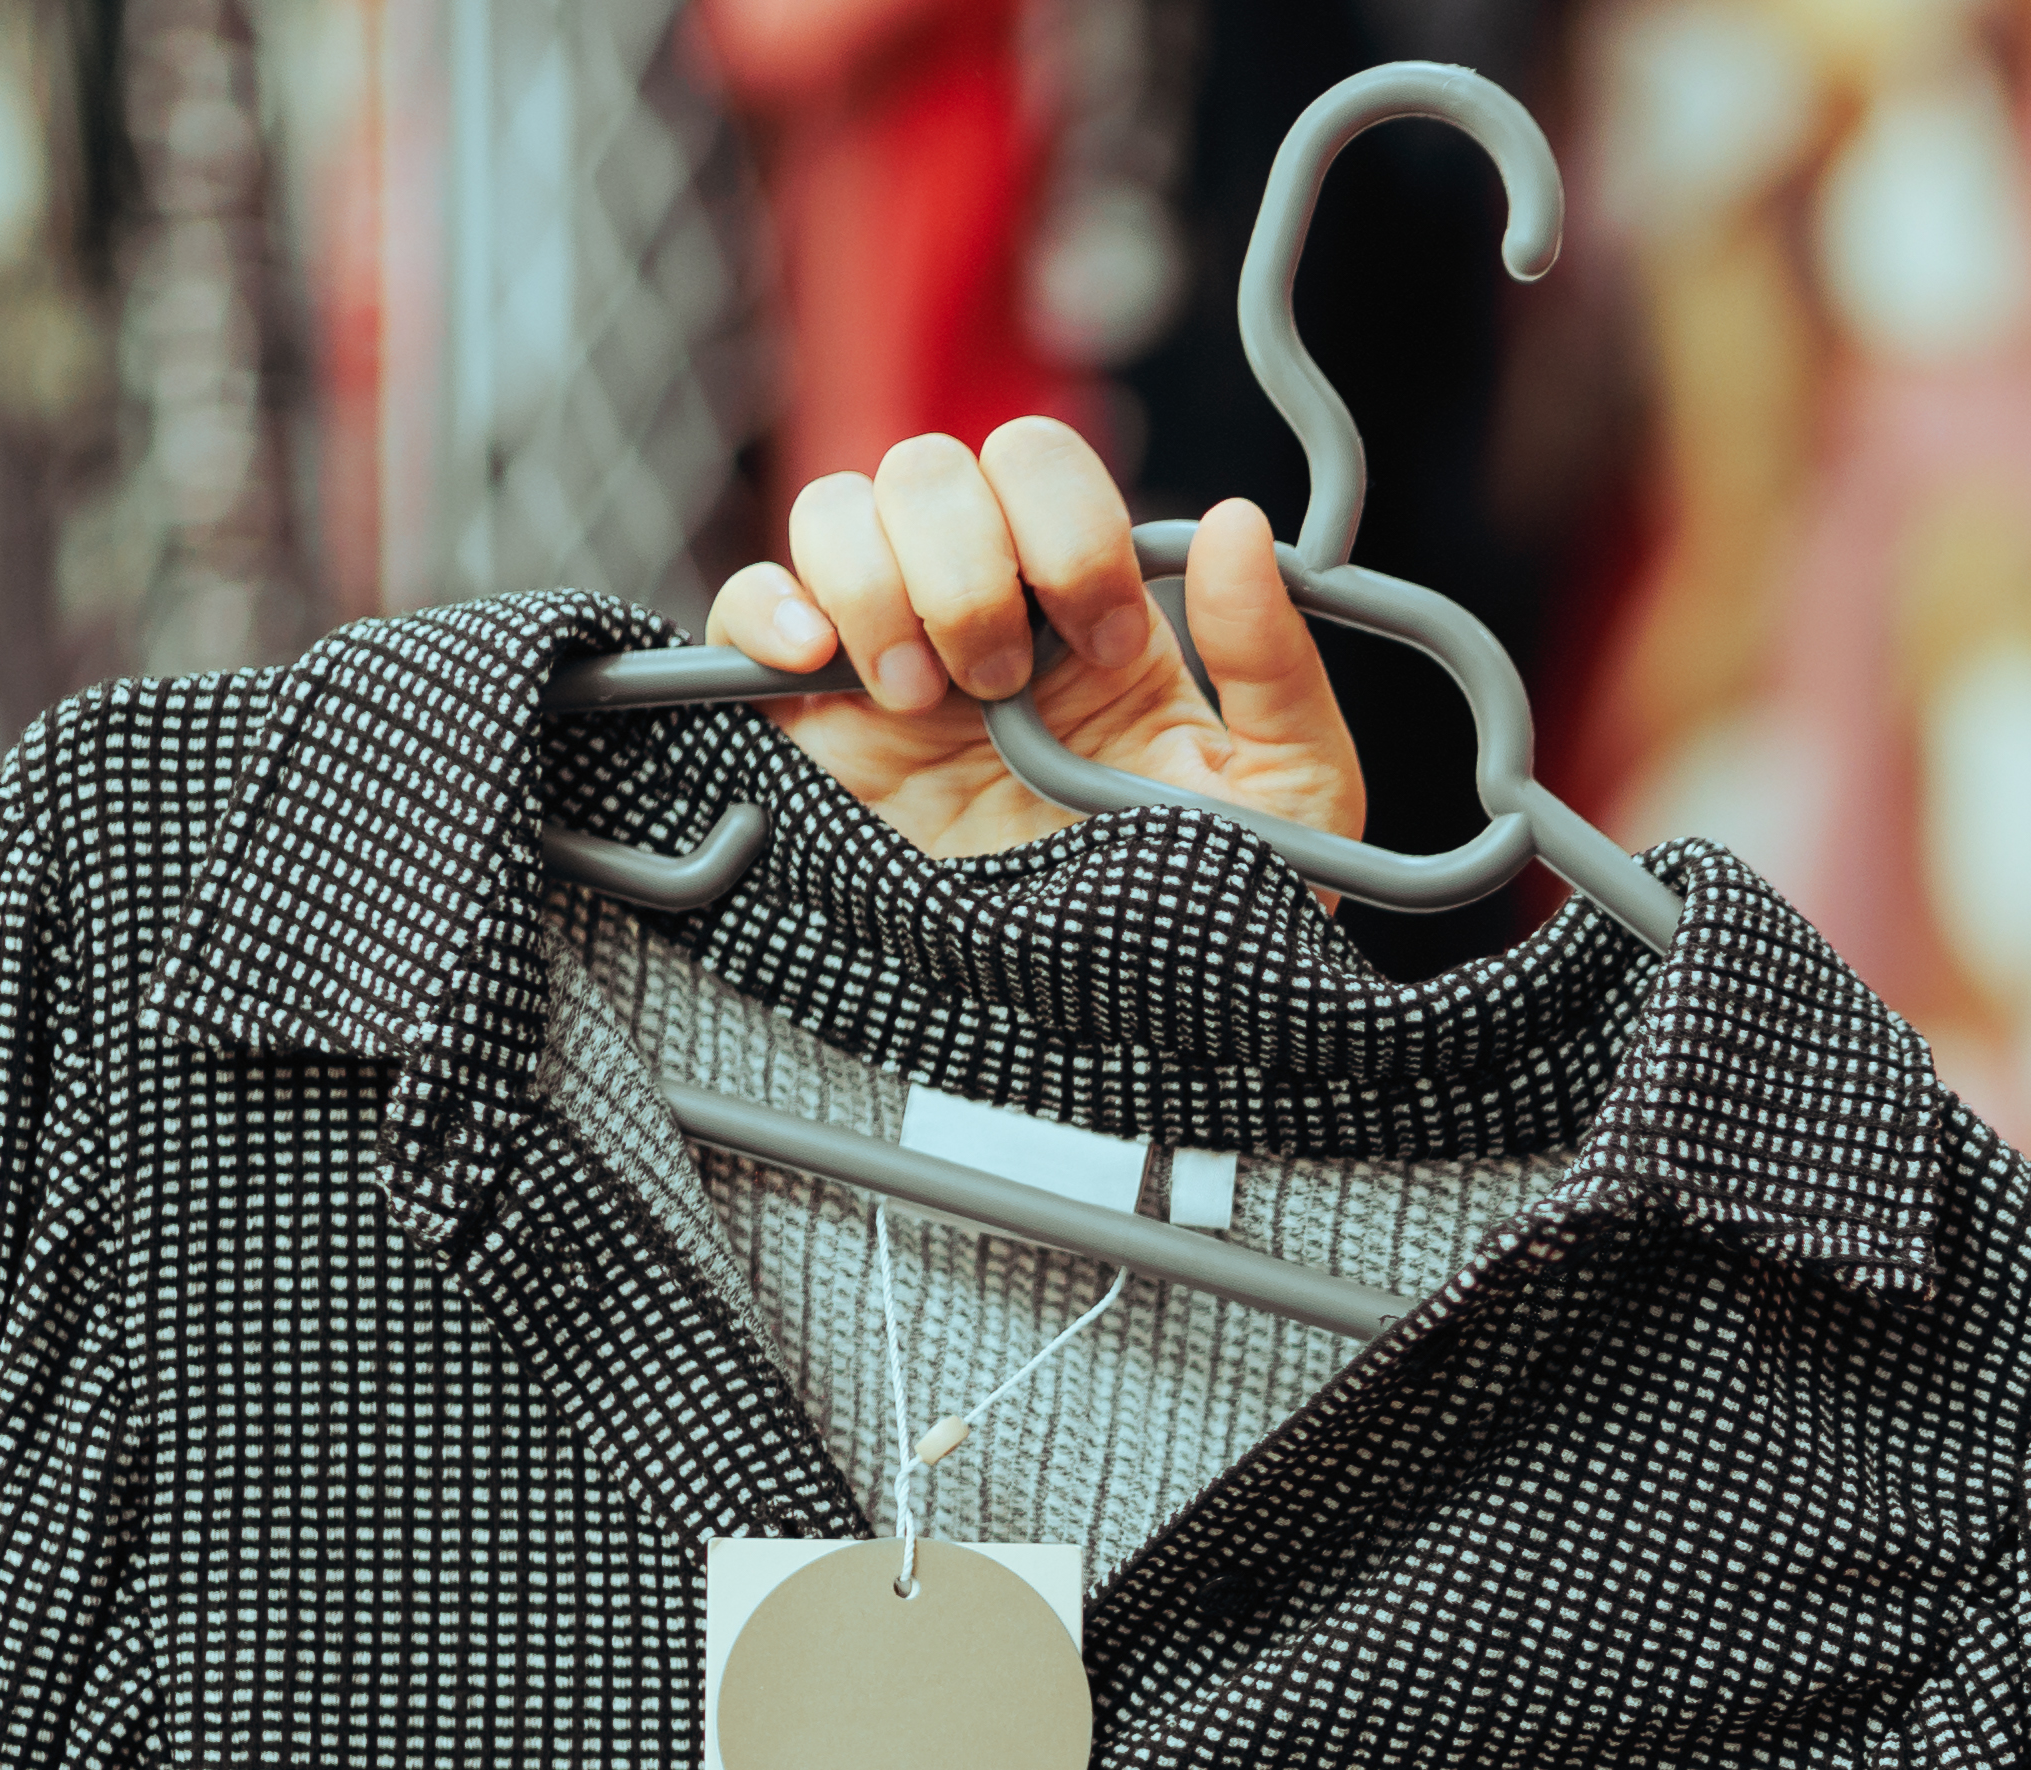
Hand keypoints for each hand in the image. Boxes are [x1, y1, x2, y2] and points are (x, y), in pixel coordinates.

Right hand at [708, 421, 1365, 863]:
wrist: (1100, 1040)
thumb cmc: (1200, 923)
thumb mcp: (1284, 797)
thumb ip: (1276, 663)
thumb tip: (1239, 525)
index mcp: (1086, 611)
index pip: (1044, 470)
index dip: (1068, 531)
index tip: (1103, 650)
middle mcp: (982, 613)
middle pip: (935, 468)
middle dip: (971, 557)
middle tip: (1002, 682)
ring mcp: (885, 660)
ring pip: (837, 509)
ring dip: (882, 584)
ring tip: (923, 700)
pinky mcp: (804, 726)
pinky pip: (745, 607)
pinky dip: (770, 608)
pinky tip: (824, 670)